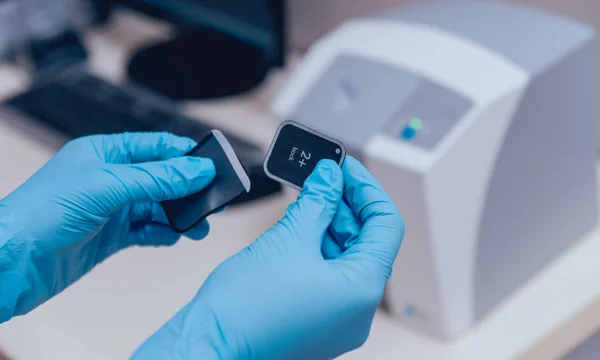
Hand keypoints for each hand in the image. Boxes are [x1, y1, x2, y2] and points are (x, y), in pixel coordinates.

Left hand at [0, 132, 214, 322]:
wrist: (13, 263)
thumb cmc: (42, 212)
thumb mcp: (107, 186)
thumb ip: (156, 179)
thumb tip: (197, 171)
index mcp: (104, 153)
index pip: (155, 146)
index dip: (184, 154)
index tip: (211, 165)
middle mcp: (109, 178)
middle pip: (161, 178)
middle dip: (187, 189)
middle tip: (213, 199)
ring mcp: (111, 208)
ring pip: (158, 207)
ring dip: (180, 216)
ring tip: (199, 226)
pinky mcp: (111, 236)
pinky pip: (147, 231)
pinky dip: (163, 234)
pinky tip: (174, 236)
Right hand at [132, 157, 404, 359]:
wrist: (208, 345)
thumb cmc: (244, 307)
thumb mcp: (288, 239)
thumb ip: (317, 201)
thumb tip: (330, 176)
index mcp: (362, 291)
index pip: (386, 226)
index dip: (367, 189)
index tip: (346, 167)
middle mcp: (357, 311)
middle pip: (366, 242)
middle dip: (344, 205)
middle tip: (321, 177)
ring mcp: (336, 320)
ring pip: (345, 259)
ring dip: (328, 225)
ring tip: (306, 198)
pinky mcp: (315, 322)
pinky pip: (327, 276)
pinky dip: (316, 248)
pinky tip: (298, 226)